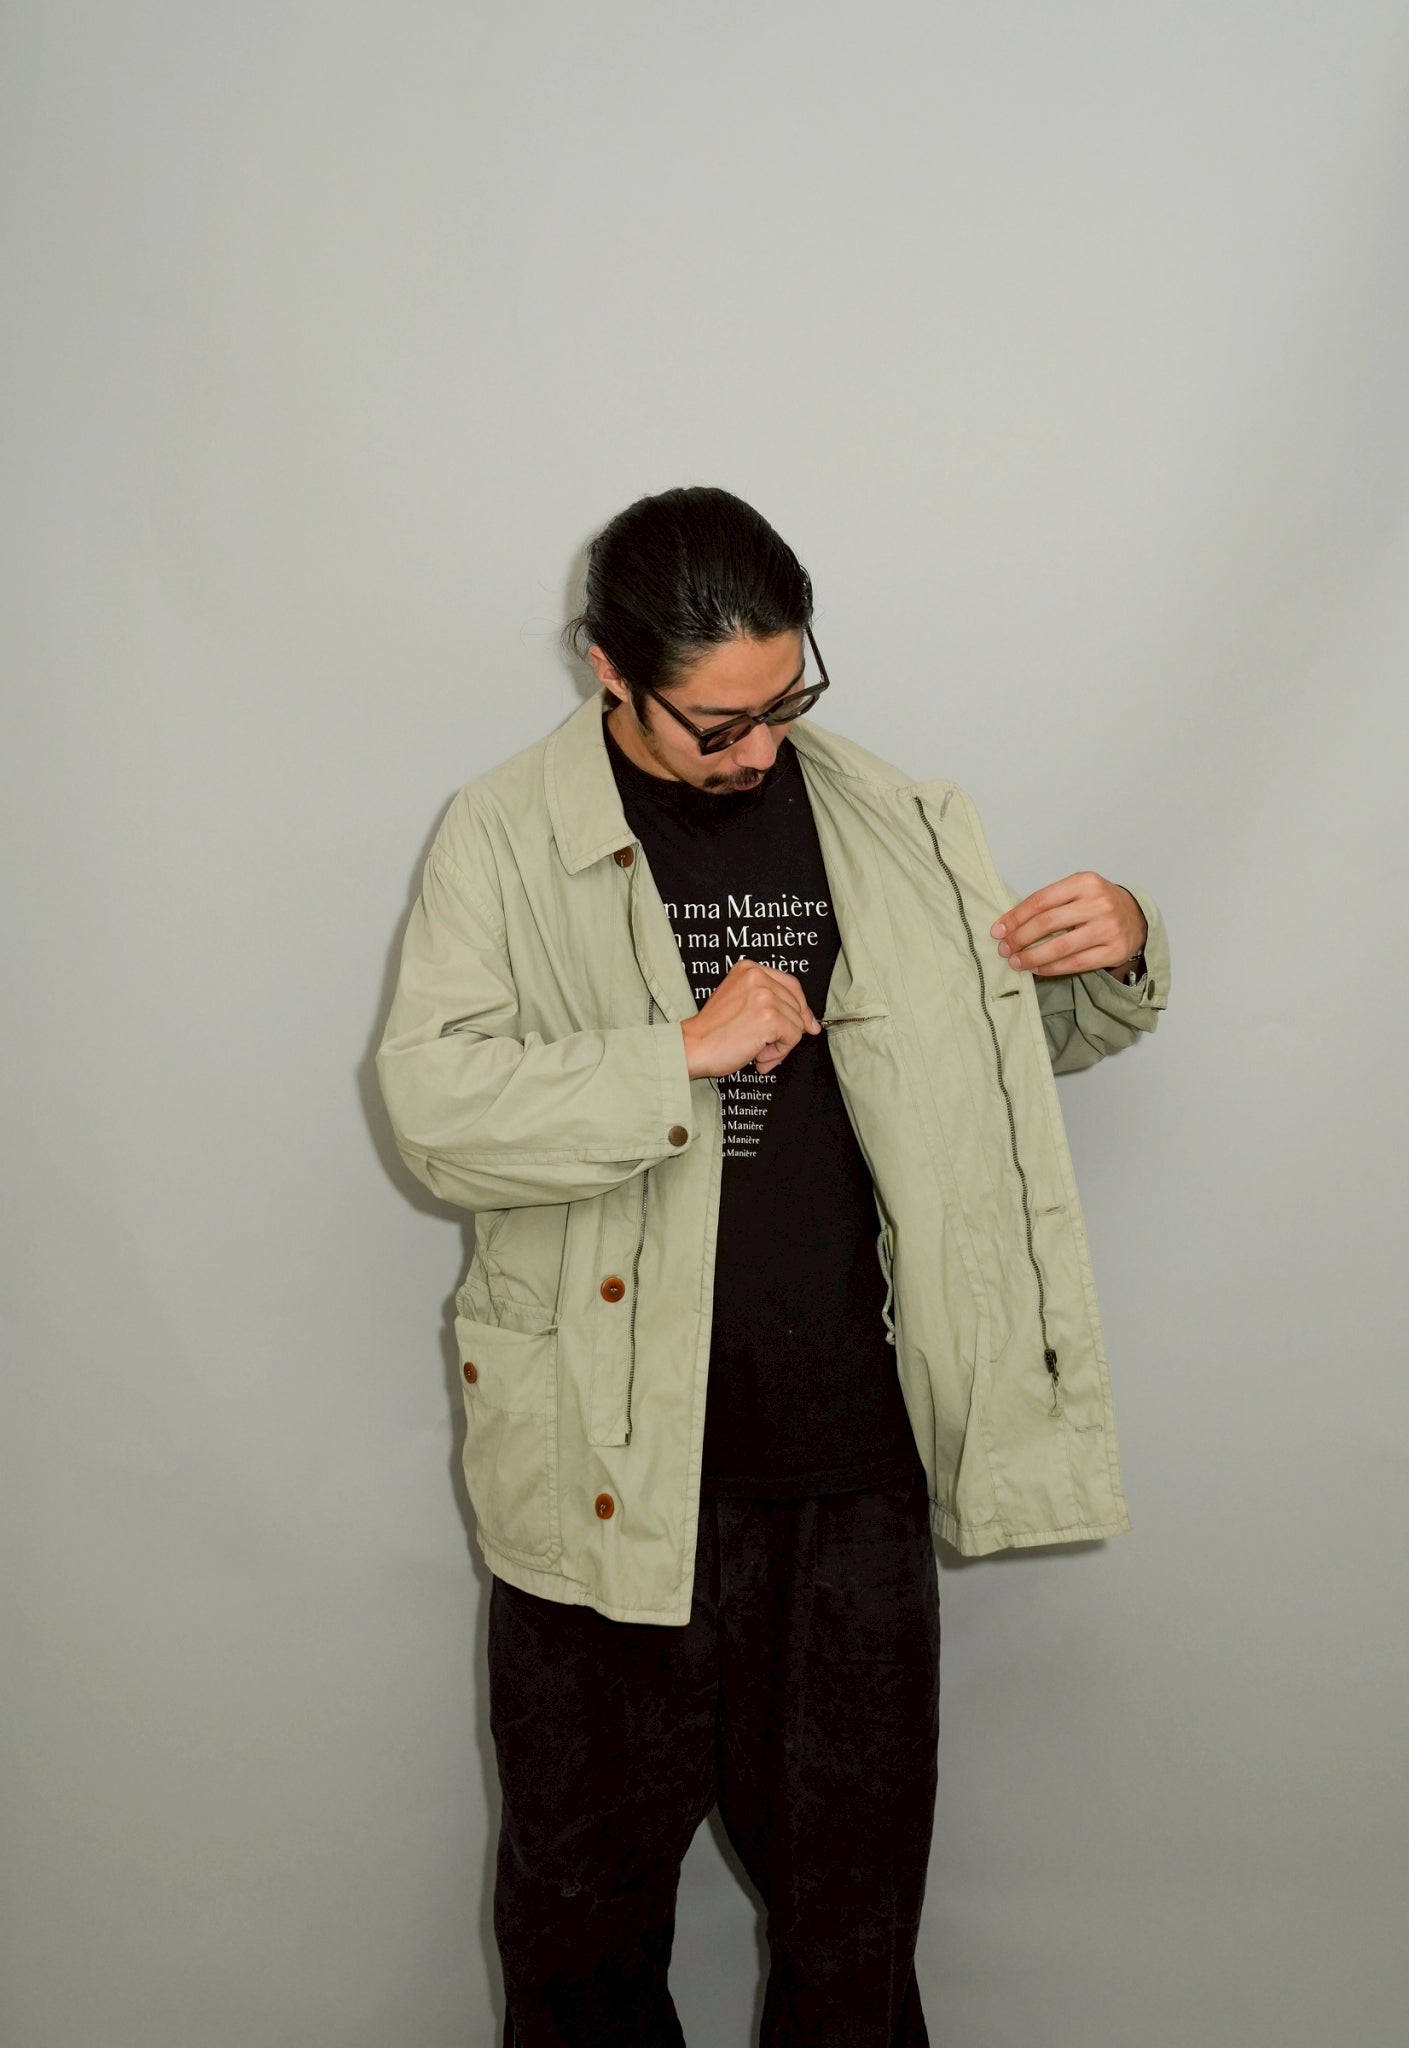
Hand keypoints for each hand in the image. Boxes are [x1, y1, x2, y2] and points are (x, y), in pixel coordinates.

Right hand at [680, 957, 820, 1078]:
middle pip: (796, 1005)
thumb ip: (771, 1005)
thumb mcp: (741, 1004)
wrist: (693, 1046)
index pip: (791, 984)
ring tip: (757, 1051)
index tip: (805, 1023)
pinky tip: (759, 1055)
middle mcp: (758, 977)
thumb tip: (809, 1022)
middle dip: (786, 1030)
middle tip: (764, 1046)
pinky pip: (792, 1037)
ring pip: (796, 1024)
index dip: (800, 1007)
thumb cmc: (712, 1031)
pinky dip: (779, 1052)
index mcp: (749, 969)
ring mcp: (765, 996)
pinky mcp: (770, 1017)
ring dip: (780, 1044)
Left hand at [990, 874, 1146, 976]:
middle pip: (1047, 923)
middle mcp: (1098, 903)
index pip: (1041, 900)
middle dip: (1020, 938)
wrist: (1136, 916)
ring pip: (1060, 947)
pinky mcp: (1114, 950)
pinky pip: (1076, 963)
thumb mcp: (1077, 890)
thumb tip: (1010, 924)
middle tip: (1004, 948)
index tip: (998, 930)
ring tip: (1016, 962)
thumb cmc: (1097, 903)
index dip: (1015, 917)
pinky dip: (1052, 968)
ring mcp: (1108, 928)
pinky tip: (1037, 969)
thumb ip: (1049, 902)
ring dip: (1032, 957)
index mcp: (1084, 882)